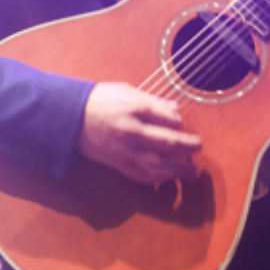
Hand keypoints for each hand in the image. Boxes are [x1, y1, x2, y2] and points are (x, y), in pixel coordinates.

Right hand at [76, 82, 201, 183]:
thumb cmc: (100, 99)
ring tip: (192, 170)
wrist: (70, 117)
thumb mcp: (127, 91)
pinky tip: (169, 177)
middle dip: (188, 147)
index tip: (182, 123)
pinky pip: (143, 176)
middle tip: (199, 146)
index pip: (169, 119)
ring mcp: (125, 151)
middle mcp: (132, 131)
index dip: (180, 122)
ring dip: (178, 170)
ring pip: (158, 166)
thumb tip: (175, 109)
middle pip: (168, 143)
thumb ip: (154, 101)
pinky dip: (159, 179)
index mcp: (135, 108)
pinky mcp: (118, 165)